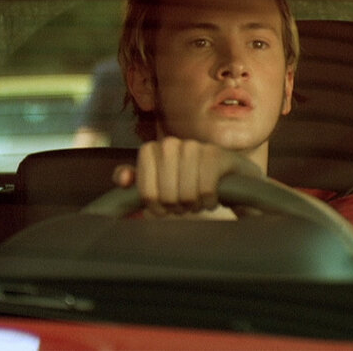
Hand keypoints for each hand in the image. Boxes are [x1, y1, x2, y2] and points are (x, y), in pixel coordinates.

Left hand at [112, 137, 263, 216]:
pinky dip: (208, 201)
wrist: (231, 181)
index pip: (144, 188)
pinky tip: (212, 199)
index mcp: (152, 150)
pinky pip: (205, 189)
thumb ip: (138, 182)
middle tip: (183, 206)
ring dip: (192, 205)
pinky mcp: (218, 155)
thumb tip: (122, 180)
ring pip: (185, 192)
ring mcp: (194, 147)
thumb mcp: (160, 186)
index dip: (154, 205)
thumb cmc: (190, 185)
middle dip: (175, 207)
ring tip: (197, 202)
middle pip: (164, 193)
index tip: (163, 209)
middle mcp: (171, 144)